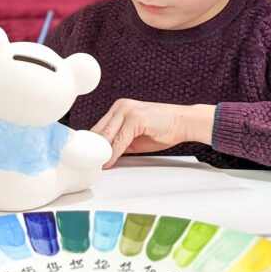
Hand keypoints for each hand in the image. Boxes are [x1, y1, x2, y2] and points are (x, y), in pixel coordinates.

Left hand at [91, 99, 215, 168]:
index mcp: (119, 108)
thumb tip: (104, 154)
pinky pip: (120, 140)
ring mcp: (127, 110)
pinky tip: (109, 162)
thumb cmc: (162, 129)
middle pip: (100, 131)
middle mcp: (120, 106)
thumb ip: (119, 142)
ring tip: (95, 165)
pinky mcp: (135, 118)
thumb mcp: (135, 137)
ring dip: (101, 152)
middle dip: (93, 148)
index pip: (99, 127)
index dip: (93, 144)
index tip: (87, 156)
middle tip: (87, 163)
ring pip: (108, 135)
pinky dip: (113, 153)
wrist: (184, 122)